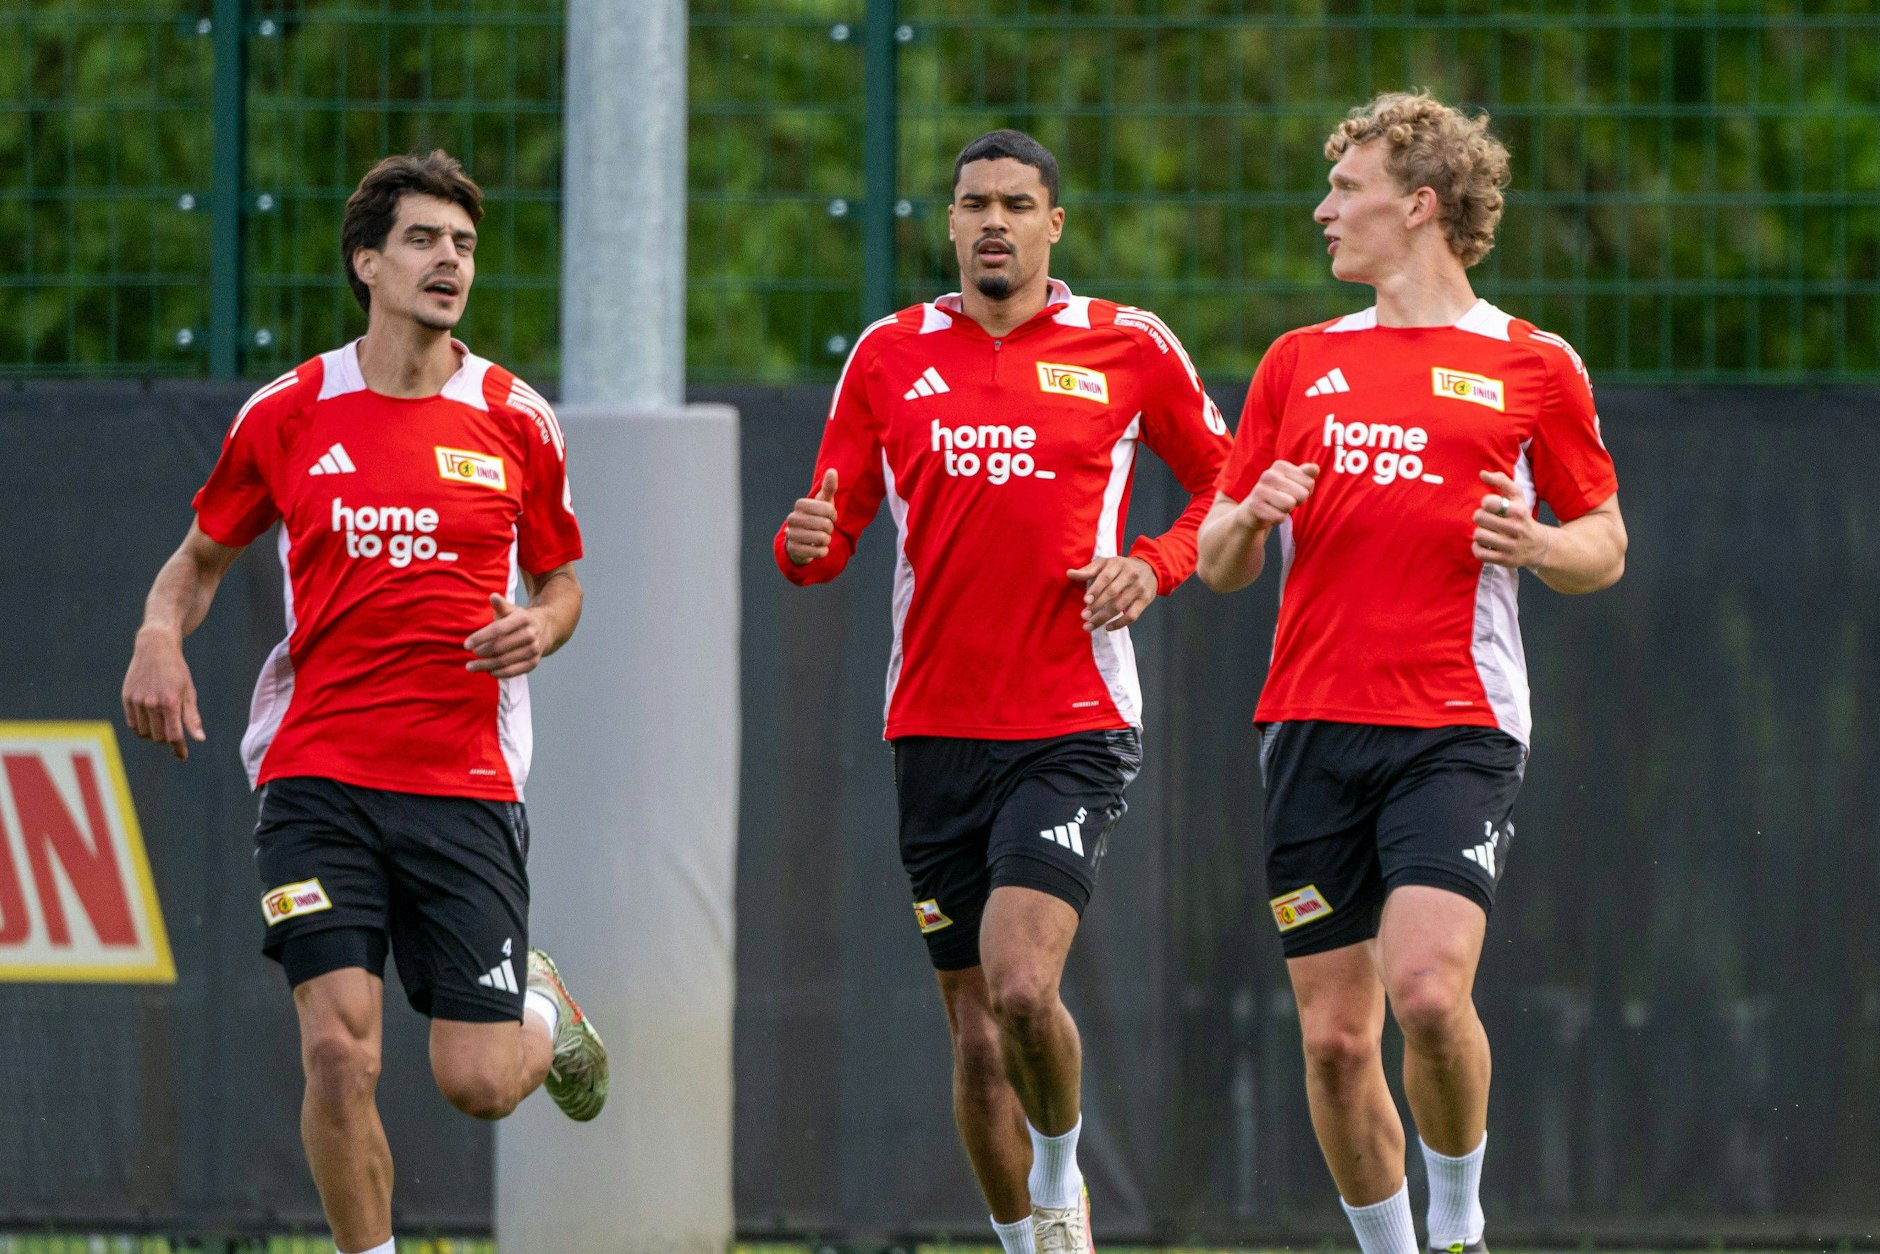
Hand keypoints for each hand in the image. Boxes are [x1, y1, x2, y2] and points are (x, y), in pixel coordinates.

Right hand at [123, 626, 204, 760]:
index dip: (178, 748)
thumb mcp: (188, 692)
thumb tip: (199, 739)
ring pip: (144, 733)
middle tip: (174, 734)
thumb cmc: (177, 671)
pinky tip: (150, 724)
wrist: (155, 648)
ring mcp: (137, 701)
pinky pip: (133, 724)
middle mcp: (151, 703)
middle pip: (159, 736)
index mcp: (170, 702)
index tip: (182, 756)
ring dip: (154, 735)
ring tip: (162, 726)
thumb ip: (192, 717)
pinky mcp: (127, 698)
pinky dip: (141, 729)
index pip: (173, 735)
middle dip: (168, 739)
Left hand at [465, 594, 550, 677]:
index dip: (480, 637)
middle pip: (500, 647)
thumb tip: (493, 596)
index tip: (466, 645)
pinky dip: (498, 673)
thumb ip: (500, 605)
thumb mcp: (511, 610)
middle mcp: (530, 635)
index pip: (498, 629)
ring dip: (486, 666)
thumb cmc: (519, 620)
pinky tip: (487, 671)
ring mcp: (533, 650)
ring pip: (505, 661)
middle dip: (482, 653)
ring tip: (471, 667)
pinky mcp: (533, 663)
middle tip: (469, 658)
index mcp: (523, 619)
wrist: (544, 630)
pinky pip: (513, 671)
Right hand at [784, 468, 838, 564]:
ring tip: (821, 538)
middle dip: (829, 529)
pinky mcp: (794, 550)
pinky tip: (818, 548)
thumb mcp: (823, 502)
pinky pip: (818, 552)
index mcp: (800, 504)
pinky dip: (823, 551)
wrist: (801, 540)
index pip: (827, 508)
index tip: (830, 516)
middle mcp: (792, 518)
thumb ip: (828, 488)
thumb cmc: (816, 517)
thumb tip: (832, 470)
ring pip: (821, 538)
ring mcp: (791, 534)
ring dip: (826, 540)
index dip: (833, 514)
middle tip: (824, 529)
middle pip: (825, 524)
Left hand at [1067, 555, 1156, 632]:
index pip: (1105, 577)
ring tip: (1090, 626)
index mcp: (1117, 564)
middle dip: (1097, 606)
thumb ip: (1088, 570)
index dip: (1095, 590)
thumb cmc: (1122, 567)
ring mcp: (1138, 588)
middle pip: (1112, 592)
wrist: (1150, 568)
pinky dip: (1119, 624)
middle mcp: (1130, 575)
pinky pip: (1132, 615)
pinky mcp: (1145, 600)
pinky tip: (1108, 627)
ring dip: (1104, 618)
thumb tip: (1069, 573)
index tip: (1085, 601)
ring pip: (1120, 606)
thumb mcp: (1105, 563)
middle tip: (1084, 617)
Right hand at [1238, 460, 1319, 526]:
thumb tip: (1315, 468)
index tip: (1292, 491)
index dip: (1304, 491)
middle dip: (1297, 502)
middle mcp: (1268, 475)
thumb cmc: (1278, 494)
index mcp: (1280, 465)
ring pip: (1290, 505)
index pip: (1309, 483)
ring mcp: (1260, 490)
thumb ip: (1306, 474)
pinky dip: (1277, 519)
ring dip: (1286, 510)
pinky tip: (1269, 513)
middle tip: (1284, 500)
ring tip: (1277, 506)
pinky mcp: (1254, 507)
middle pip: (1302, 494)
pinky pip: (1279, 517)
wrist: (1252, 510)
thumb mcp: (1293, 482)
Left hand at [1472, 469, 1548, 569]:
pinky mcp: (1503, 560)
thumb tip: (1482, 474)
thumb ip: (1501, 481)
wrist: (1540, 546)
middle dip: (1479, 517)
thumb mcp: (1517, 497)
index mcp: (1518, 511)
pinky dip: (1477, 548)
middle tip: (1486, 519)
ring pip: (1478, 535)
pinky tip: (1485, 544)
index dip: (1486, 502)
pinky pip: (1479, 553)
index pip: (1489, 502)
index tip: (1491, 506)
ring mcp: (1509, 546)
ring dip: (1479, 533)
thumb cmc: (1523, 517)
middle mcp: (1514, 529)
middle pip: (1479, 518)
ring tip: (1487, 532)